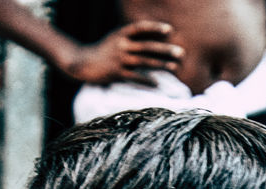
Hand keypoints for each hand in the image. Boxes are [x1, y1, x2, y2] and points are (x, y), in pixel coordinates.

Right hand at [66, 21, 182, 84]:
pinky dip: (147, 80)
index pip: (140, 27)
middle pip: (147, 46)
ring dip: (161, 64)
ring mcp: (119, 59)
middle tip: (181, 53)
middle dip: (165, 50)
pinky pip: (135, 77)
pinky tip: (158, 84)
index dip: (155, 28)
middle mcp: (121, 44)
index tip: (169, 30)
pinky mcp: (117, 73)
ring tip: (175, 67)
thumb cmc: (104, 50)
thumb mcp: (116, 38)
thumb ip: (132, 37)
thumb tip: (154, 36)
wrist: (84, 63)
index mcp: (121, 33)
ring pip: (144, 62)